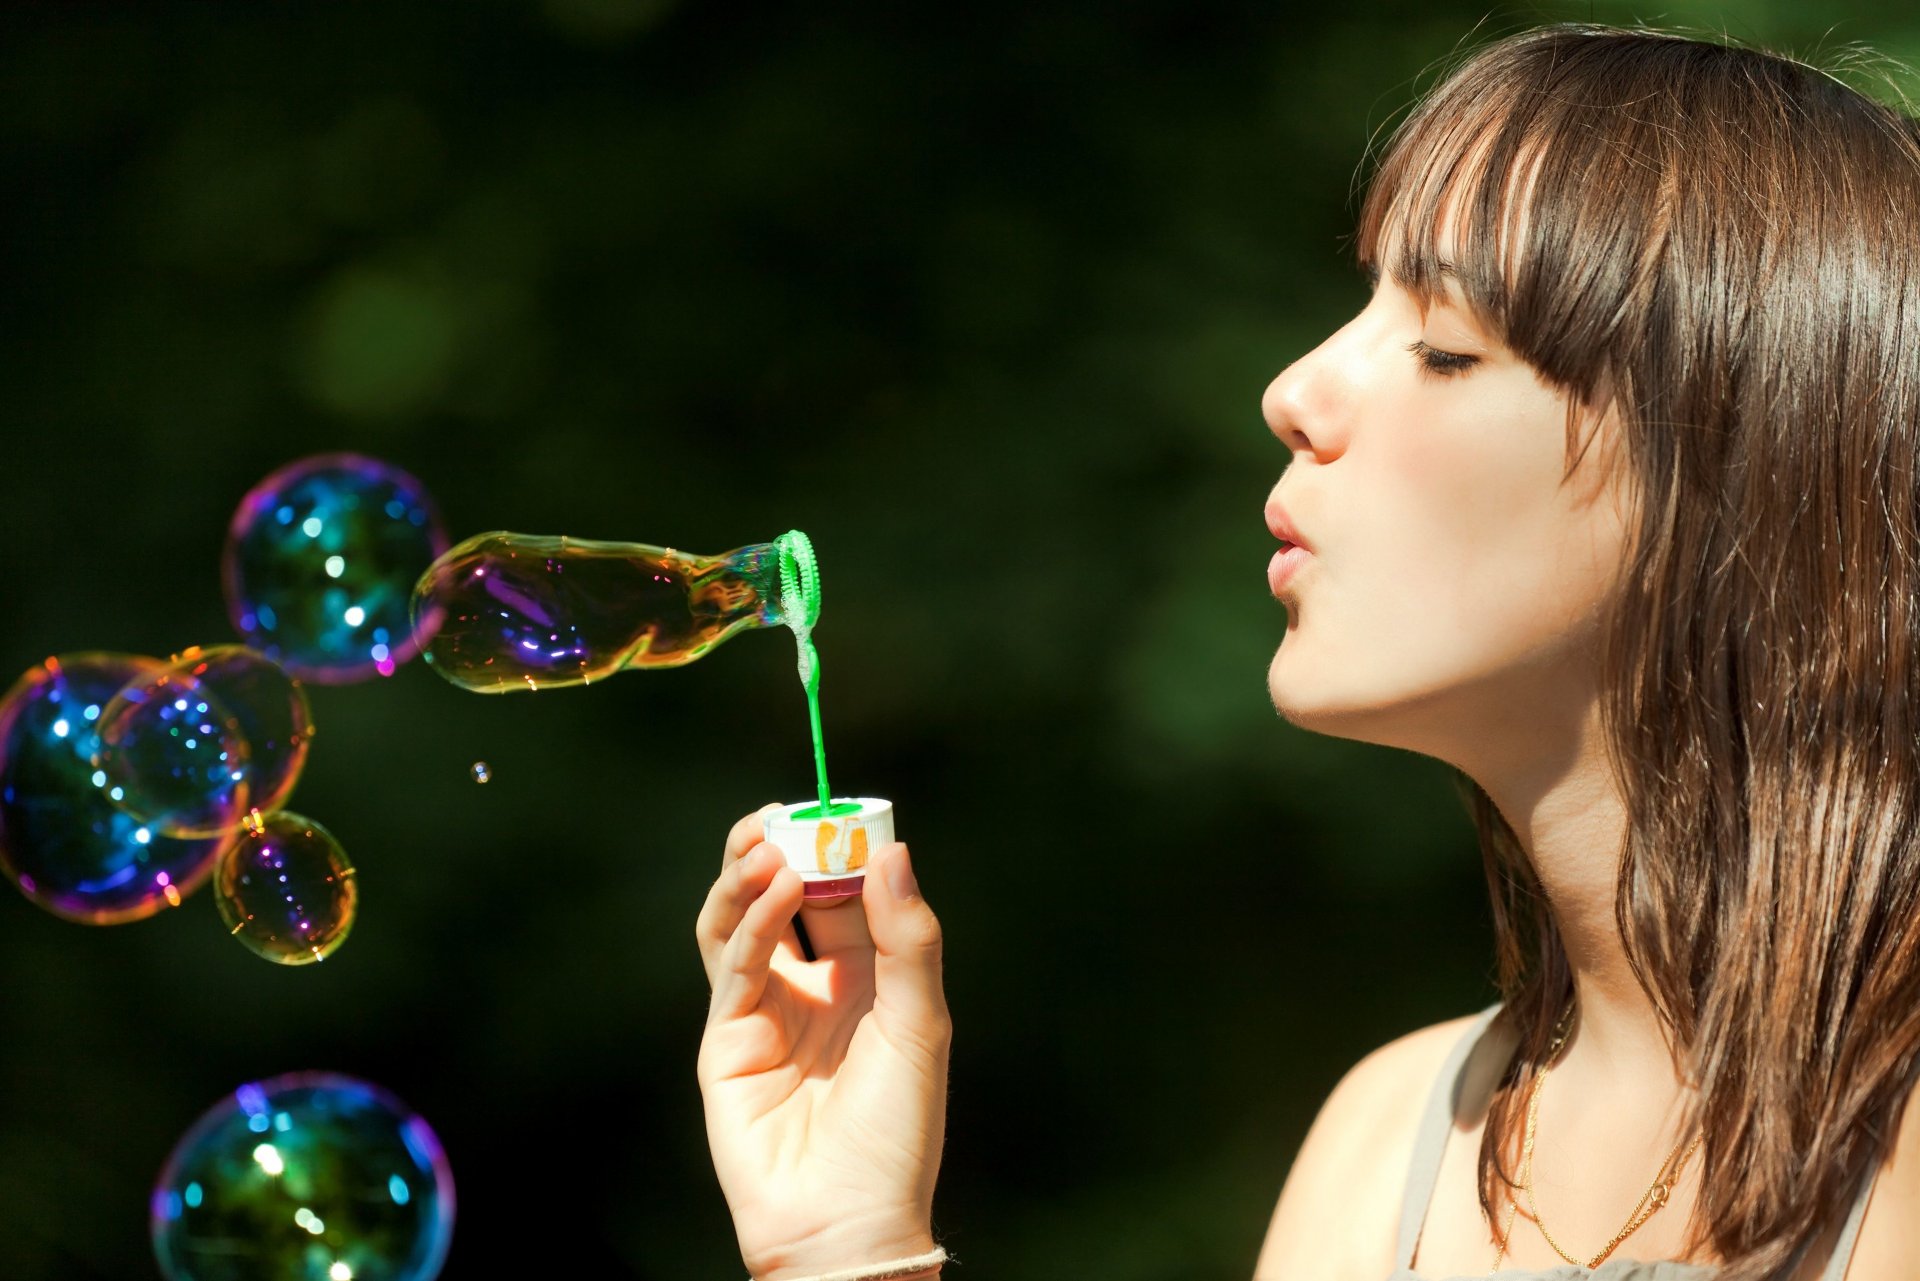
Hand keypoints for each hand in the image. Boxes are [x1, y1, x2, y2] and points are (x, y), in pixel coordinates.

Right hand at [696, 804, 951, 1280]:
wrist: (849, 1220)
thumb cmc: (897, 1133)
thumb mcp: (921, 1025)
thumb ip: (908, 938)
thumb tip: (894, 852)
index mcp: (865, 982)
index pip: (846, 895)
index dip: (843, 850)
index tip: (844, 810)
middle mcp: (811, 988)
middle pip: (787, 896)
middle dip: (784, 847)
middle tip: (788, 809)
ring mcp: (764, 1010)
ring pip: (743, 919)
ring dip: (750, 874)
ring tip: (768, 838)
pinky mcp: (725, 1037)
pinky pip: (734, 963)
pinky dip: (751, 919)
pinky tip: (774, 890)